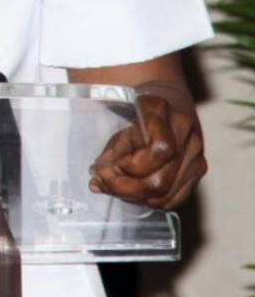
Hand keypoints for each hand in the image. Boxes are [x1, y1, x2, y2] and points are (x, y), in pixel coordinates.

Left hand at [88, 91, 206, 210]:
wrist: (167, 96)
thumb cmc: (136, 106)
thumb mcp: (117, 117)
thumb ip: (113, 147)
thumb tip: (98, 180)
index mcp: (161, 110)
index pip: (158, 150)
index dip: (132, 165)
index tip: (110, 165)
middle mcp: (185, 132)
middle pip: (161, 181)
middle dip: (126, 188)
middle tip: (103, 183)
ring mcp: (196, 153)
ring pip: (166, 195)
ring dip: (135, 197)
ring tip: (114, 187)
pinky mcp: (198, 169)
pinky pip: (174, 199)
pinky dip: (149, 200)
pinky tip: (133, 190)